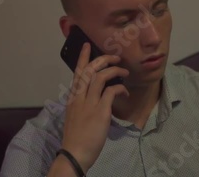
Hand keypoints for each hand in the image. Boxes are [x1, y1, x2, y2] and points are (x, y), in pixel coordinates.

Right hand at [61, 42, 129, 172]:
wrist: (74, 152)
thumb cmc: (75, 137)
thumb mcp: (75, 116)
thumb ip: (82, 104)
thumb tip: (93, 98)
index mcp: (73, 98)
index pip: (77, 72)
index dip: (83, 58)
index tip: (87, 46)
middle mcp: (79, 97)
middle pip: (90, 70)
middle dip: (103, 60)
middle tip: (115, 57)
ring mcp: (89, 103)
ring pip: (101, 77)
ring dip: (115, 71)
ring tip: (125, 72)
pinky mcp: (100, 111)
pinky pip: (111, 92)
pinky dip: (120, 88)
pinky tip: (125, 91)